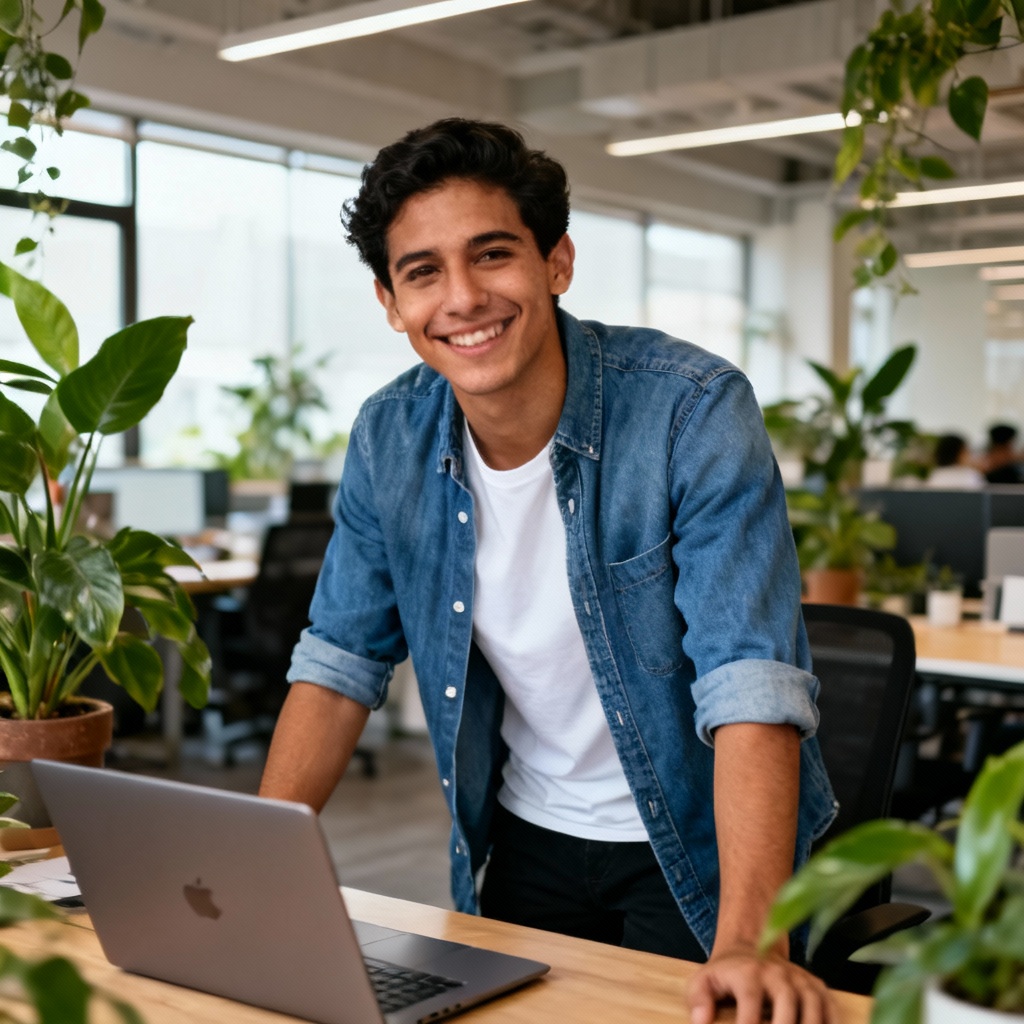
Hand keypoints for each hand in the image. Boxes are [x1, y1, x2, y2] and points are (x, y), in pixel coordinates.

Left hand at [686, 944, 837, 1023]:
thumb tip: (700, 1022)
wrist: (751, 949)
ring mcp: (799, 978)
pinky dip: (831, 1023)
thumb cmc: (726, 974)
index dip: (749, 1023)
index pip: (750, 998)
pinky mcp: (816, 986)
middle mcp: (776, 972)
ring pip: (812, 1003)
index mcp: (748, 972)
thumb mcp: (703, 980)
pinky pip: (830, 1006)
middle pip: (787, 999)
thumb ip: (698, 999)